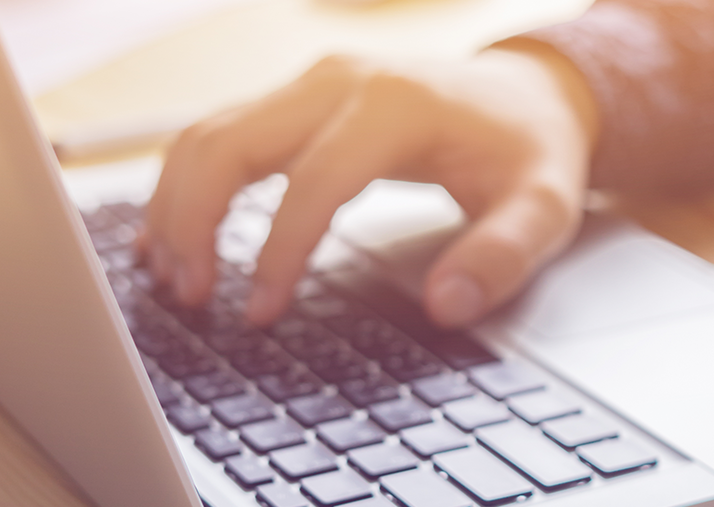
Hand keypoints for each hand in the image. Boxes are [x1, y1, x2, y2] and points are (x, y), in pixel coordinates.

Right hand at [141, 41, 598, 326]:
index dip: (278, 252)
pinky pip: (222, 134)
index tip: (259, 313)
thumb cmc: (531, 150)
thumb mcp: (544, 207)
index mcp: (396, 104)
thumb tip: (447, 306)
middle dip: (194, 222)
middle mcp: (341, 80)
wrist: (531, 94)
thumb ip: (503, 255)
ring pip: (210, 134)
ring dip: (177, 205)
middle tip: (189, 297)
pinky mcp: (299, 98)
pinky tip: (169, 235)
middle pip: (230, 143)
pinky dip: (187, 183)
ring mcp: (313, 83)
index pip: (313, 182)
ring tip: (173, 279)